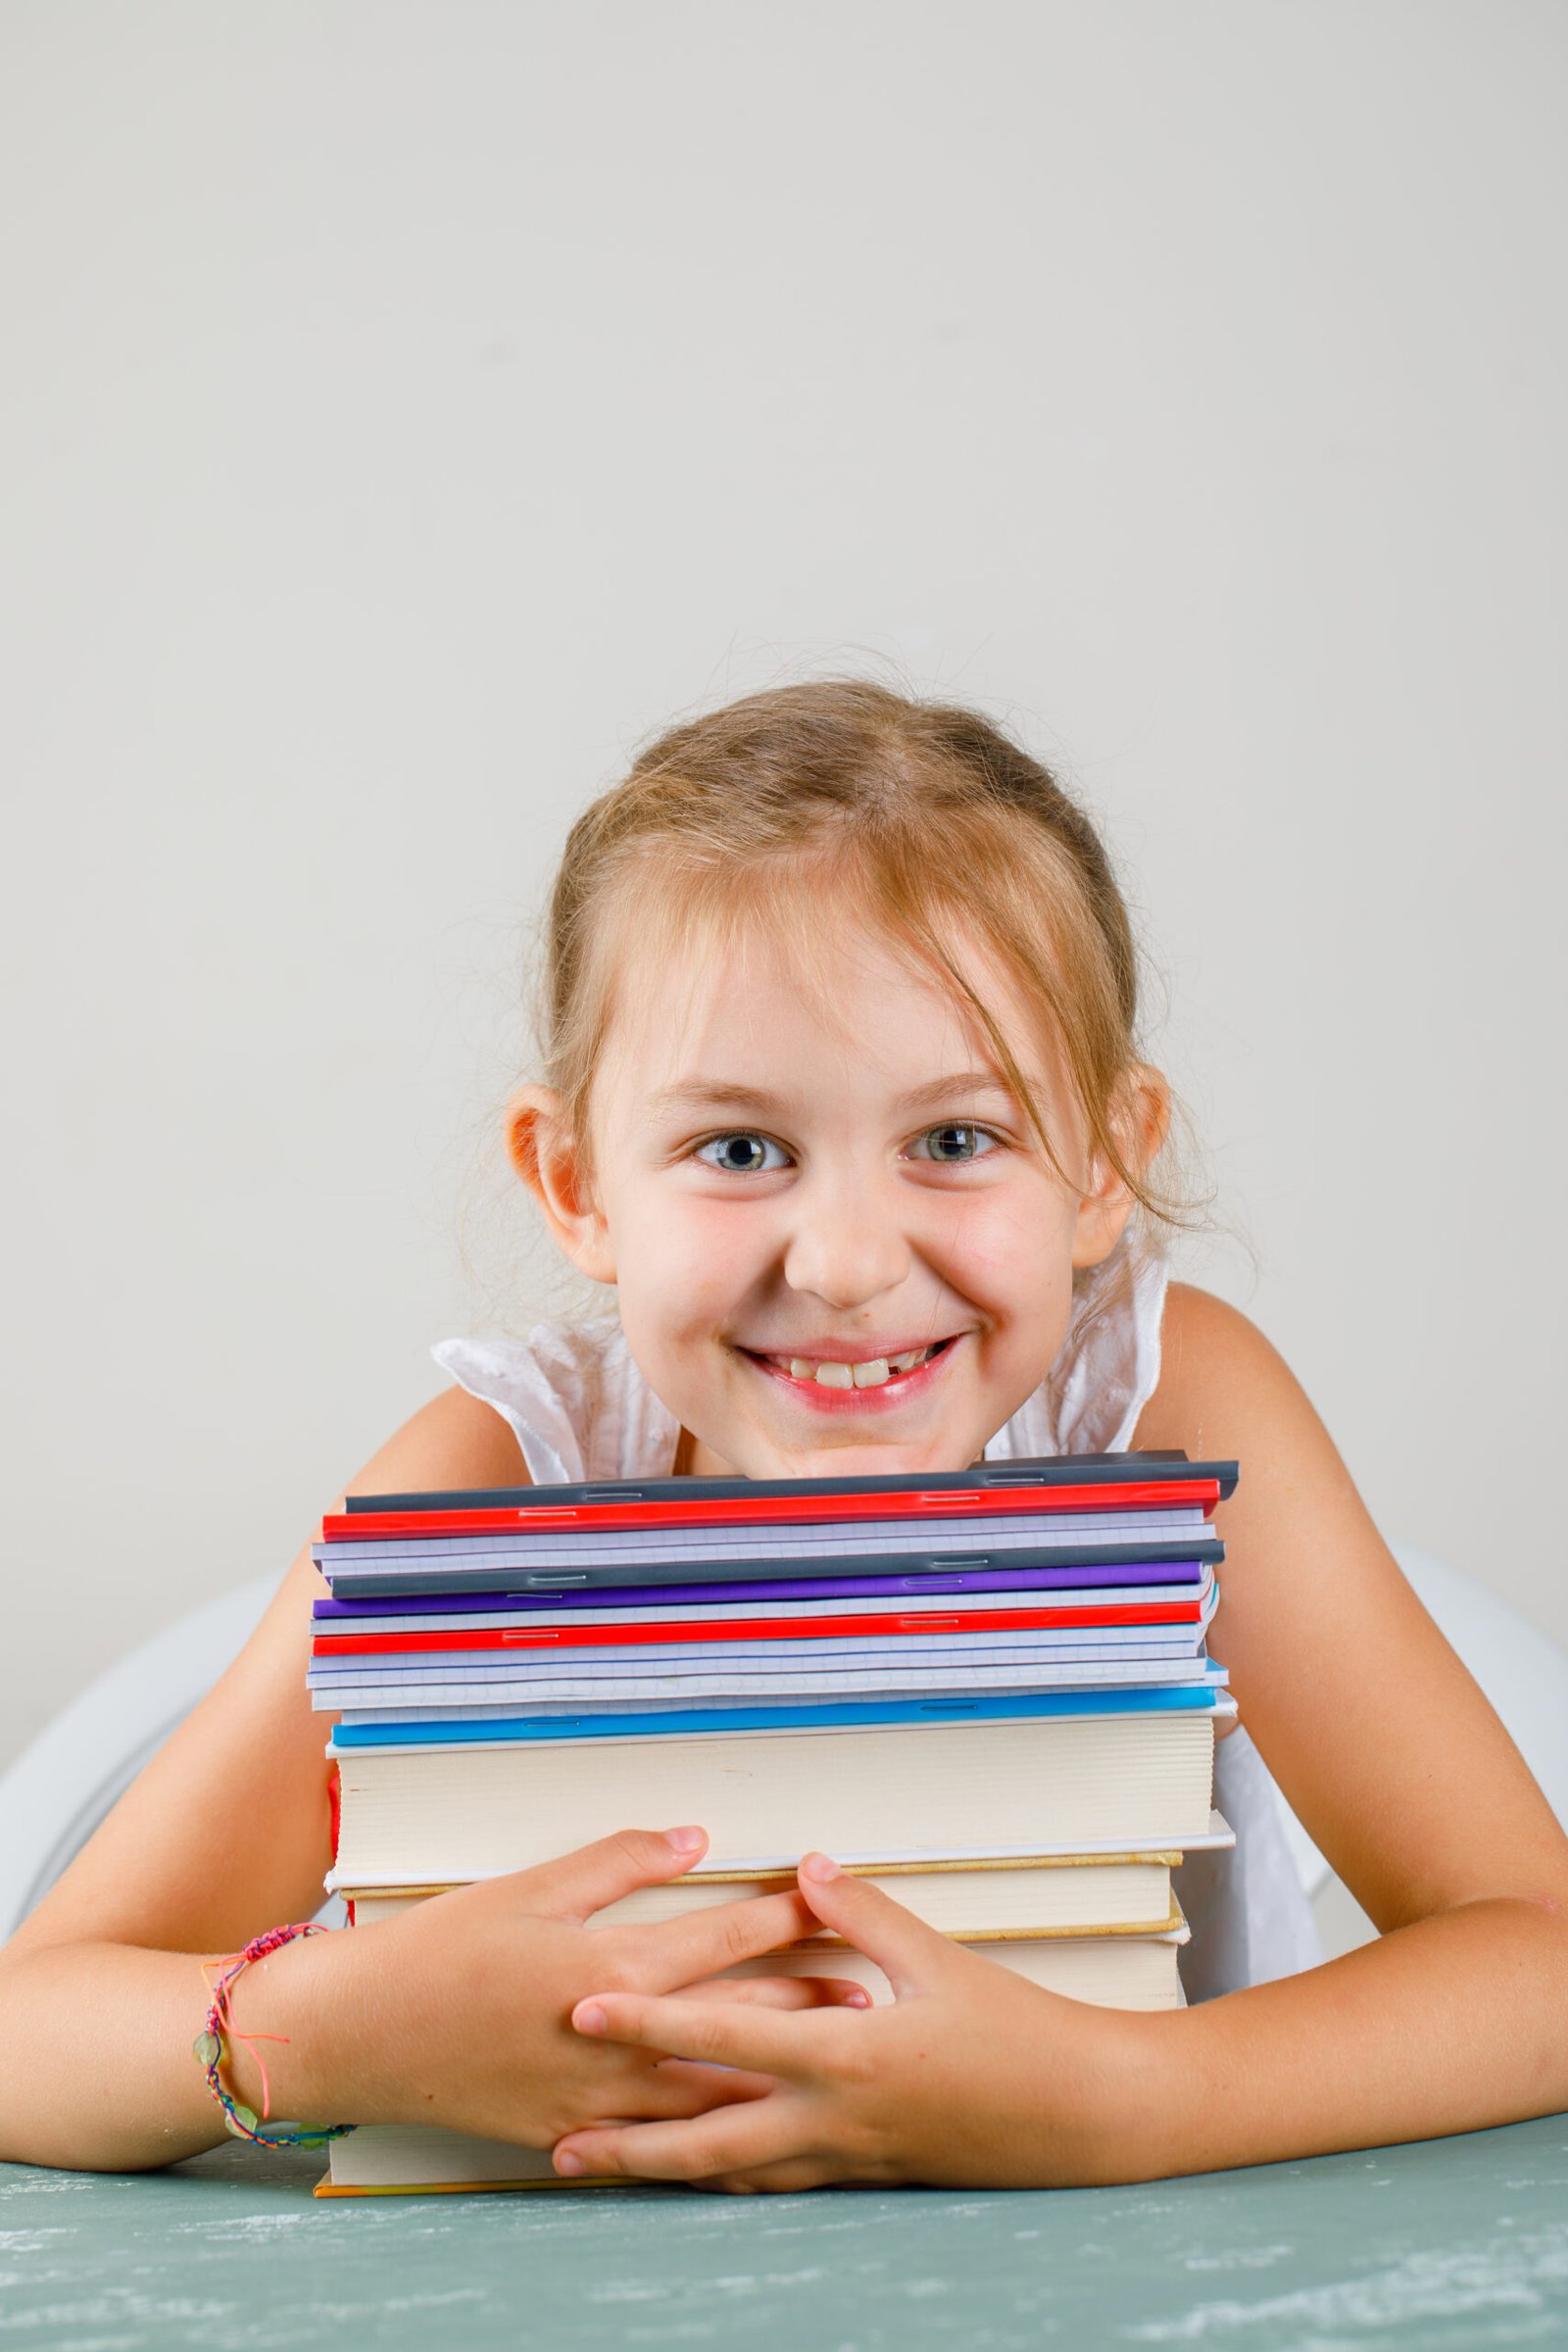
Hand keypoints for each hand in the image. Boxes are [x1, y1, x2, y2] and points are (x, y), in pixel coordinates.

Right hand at [284, 1827, 864, 2150]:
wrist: (360, 2033)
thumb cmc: (442, 1949)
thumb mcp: (531, 1886)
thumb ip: (620, 1860)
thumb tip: (695, 1839)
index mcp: (611, 1965)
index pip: (725, 1936)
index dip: (789, 1916)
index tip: (838, 1901)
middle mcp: (616, 2039)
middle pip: (737, 2020)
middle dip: (809, 2001)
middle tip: (872, 1987)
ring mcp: (596, 2100)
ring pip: (712, 2093)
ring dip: (777, 2071)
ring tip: (833, 2060)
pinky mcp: (573, 2138)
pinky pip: (659, 2145)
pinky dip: (712, 2136)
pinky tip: (751, 2132)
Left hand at [551, 1851, 1155, 2190]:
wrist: (1077, 2117)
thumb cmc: (1017, 2036)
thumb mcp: (938, 1961)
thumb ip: (864, 1913)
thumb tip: (806, 1867)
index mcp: (846, 2054)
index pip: (724, 2036)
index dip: (648, 2021)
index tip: (585, 2012)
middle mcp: (833, 2117)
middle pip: (705, 2139)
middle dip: (627, 2142)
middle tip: (557, 2139)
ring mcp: (844, 2155)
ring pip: (734, 2172)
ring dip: (663, 2171)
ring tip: (600, 2167)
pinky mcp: (861, 2172)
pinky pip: (776, 2181)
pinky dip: (725, 2178)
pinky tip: (697, 2174)